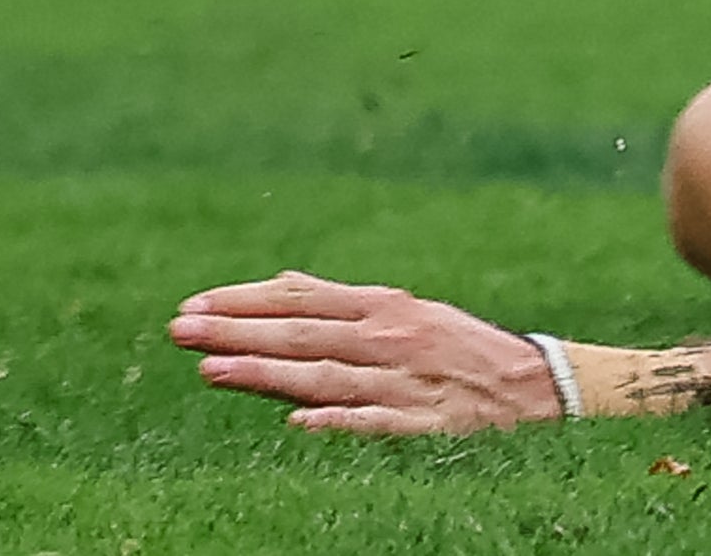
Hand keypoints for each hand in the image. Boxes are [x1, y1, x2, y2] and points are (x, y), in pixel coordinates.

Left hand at [169, 274, 574, 436]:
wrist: (529, 381)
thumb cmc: (452, 342)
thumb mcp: (401, 308)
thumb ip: (339, 302)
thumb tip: (278, 288)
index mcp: (385, 306)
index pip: (301, 301)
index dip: (245, 303)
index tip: (194, 305)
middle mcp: (390, 338)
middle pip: (302, 336)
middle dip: (238, 333)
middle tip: (181, 330)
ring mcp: (403, 381)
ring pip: (324, 377)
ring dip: (267, 374)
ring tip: (212, 369)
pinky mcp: (420, 421)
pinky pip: (373, 421)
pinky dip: (338, 420)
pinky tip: (297, 422)